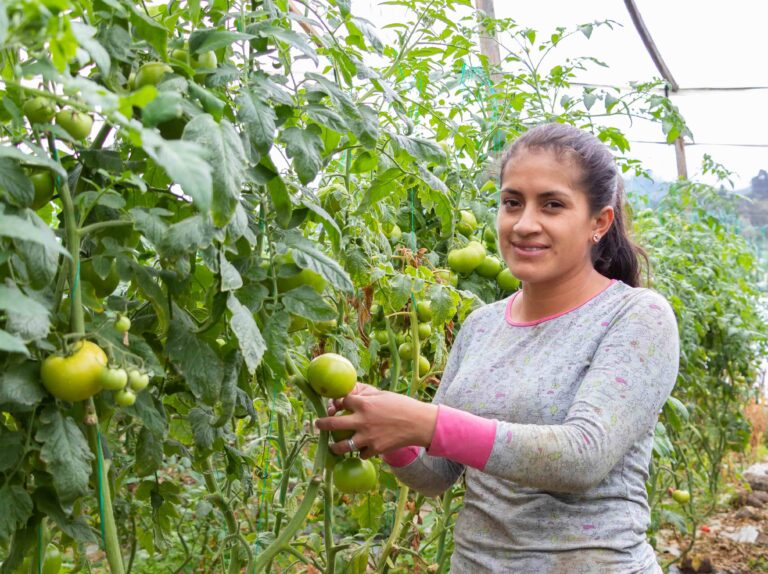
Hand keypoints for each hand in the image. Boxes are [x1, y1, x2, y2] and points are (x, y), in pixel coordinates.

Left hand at [315, 386, 438, 459]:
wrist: (419, 423)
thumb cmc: (401, 405)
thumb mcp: (382, 395)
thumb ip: (365, 396)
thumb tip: (350, 395)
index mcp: (364, 403)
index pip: (342, 402)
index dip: (338, 403)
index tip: (336, 405)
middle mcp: (362, 420)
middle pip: (333, 424)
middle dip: (322, 424)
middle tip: (317, 424)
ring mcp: (367, 437)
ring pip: (342, 446)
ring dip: (335, 447)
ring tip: (332, 446)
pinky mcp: (375, 449)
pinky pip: (361, 453)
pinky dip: (360, 452)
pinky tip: (361, 449)